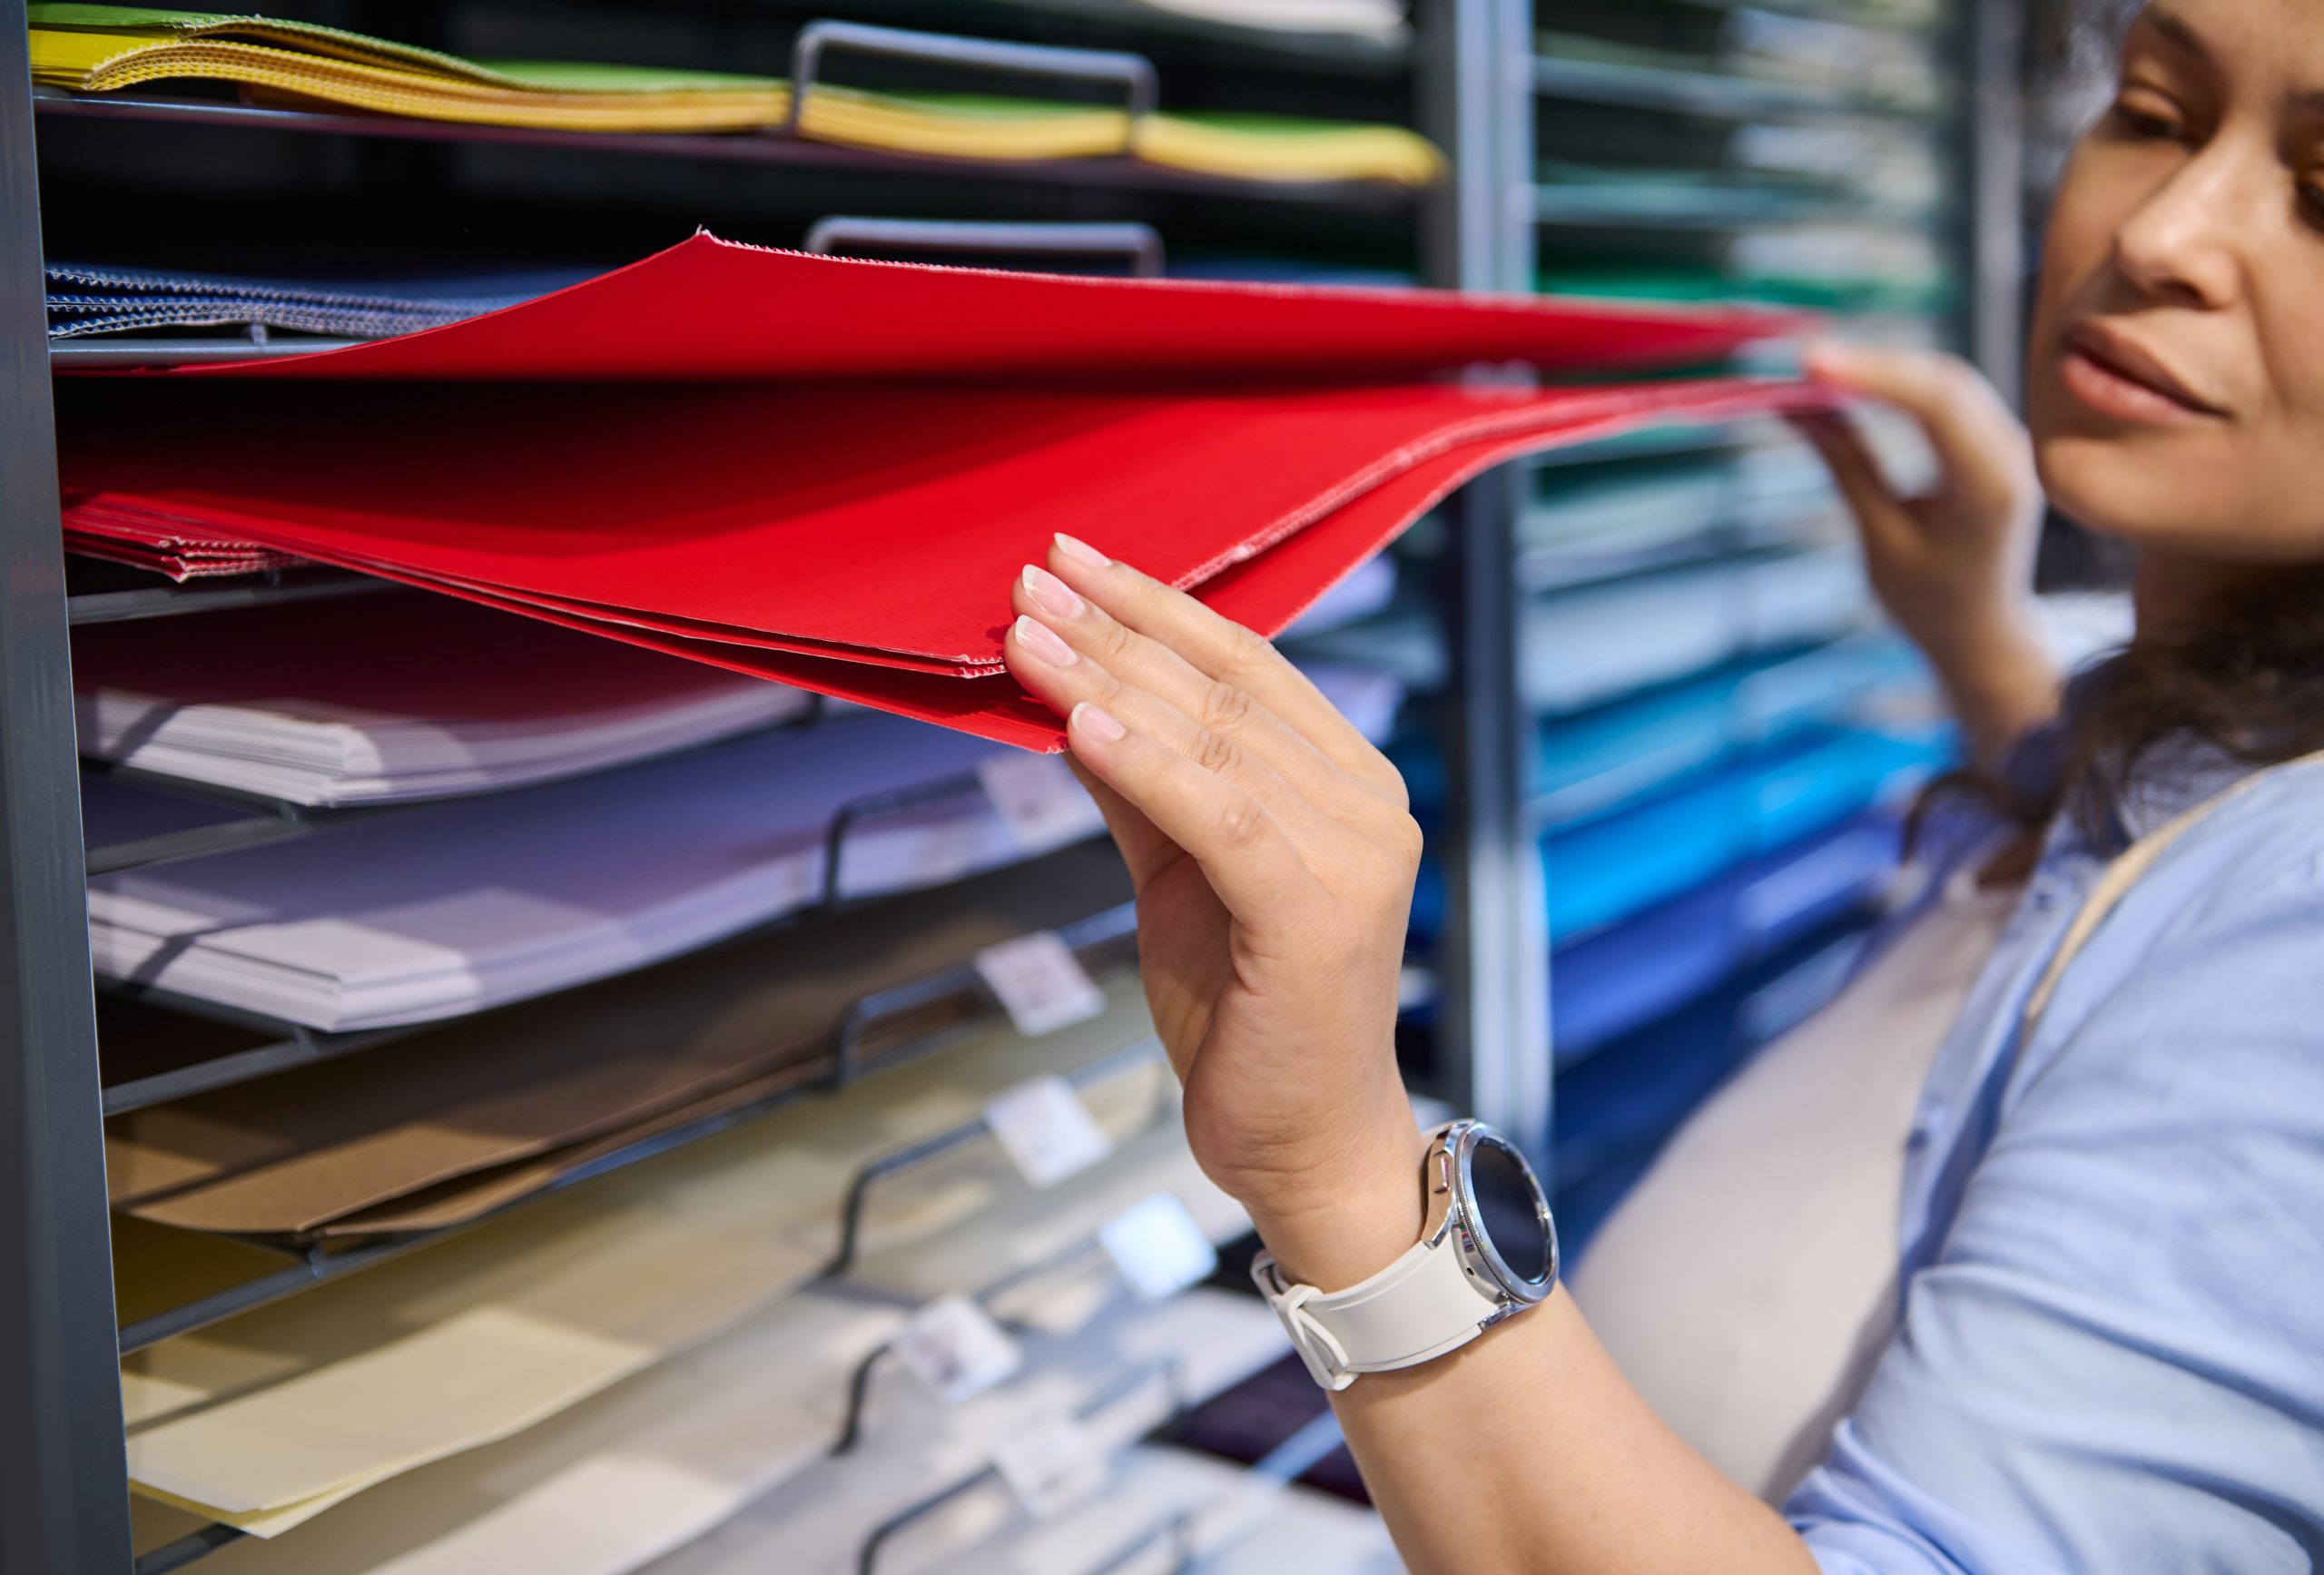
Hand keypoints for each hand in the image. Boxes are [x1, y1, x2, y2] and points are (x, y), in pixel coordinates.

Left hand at [1002, 535, 1429, 1289]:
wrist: (1302, 1144)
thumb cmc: (1246, 1014)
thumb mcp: (1179, 878)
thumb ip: (1142, 787)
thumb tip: (1071, 698)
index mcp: (1346, 782)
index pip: (1245, 666)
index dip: (1154, 607)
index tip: (1068, 562)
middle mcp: (1367, 805)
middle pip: (1223, 691)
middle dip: (1114, 629)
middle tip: (1026, 580)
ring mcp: (1355, 857)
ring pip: (1216, 743)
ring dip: (1109, 681)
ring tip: (1025, 637)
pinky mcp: (1320, 914)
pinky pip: (1220, 817)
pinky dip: (1147, 765)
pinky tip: (1080, 725)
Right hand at [1800, 341, 2060, 764]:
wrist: (1984, 634)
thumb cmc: (1930, 603)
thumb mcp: (1880, 540)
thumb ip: (1849, 467)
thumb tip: (1800, 409)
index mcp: (1991, 486)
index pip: (1935, 404)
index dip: (1872, 374)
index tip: (1811, 364)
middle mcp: (2012, 455)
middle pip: (1944, 380)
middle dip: (1873, 364)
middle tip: (1803, 363)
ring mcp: (2009, 444)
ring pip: (1947, 380)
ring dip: (1885, 370)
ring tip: (1819, 370)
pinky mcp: (1993, 443)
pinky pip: (1948, 397)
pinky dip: (1900, 385)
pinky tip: (1856, 383)